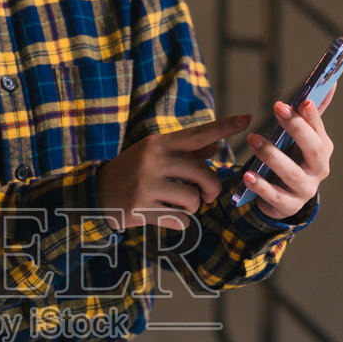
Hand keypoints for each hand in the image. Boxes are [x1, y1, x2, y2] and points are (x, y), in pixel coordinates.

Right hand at [96, 114, 249, 230]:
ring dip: (193, 207)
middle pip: (202, 172)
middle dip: (211, 188)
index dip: (223, 127)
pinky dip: (180, 221)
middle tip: (208, 195)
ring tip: (180, 206)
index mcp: (158, 143)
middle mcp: (152, 160)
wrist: (95, 193)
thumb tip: (213, 146)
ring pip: (192, 199)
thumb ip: (183, 152)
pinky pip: (179, 219)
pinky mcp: (141, 207)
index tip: (247, 120)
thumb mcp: (153, 155)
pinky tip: (166, 216)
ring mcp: (146, 184)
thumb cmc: (131, 172)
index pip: (197, 134)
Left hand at [241, 89, 335, 220]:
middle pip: (312, 149)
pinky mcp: (288, 205)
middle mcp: (319, 170)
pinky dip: (260, 186)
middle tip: (277, 107)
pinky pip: (274, 195)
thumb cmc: (292, 160)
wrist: (284, 198)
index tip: (303, 100)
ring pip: (291, 172)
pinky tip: (247, 175)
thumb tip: (332, 82)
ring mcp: (305, 190)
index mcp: (323, 149)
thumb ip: (312, 114)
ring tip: (252, 139)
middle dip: (296, 128)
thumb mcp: (301, 138)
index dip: (312, 115)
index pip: (319, 129)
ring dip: (271, 154)